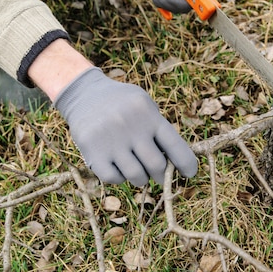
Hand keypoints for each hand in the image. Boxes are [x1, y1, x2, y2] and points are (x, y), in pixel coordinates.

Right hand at [54, 67, 197, 185]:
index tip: (189, 174)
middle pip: (156, 166)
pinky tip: (119, 167)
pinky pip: (114, 178)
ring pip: (137, 176)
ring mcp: (111, 140)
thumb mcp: (144, 104)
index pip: (175, 146)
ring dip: (141, 178)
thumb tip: (176, 162)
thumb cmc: (122, 103)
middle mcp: (131, 127)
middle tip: (157, 173)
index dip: (186, 164)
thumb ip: (159, 129)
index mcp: (149, 115)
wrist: (83, 93)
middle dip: (160, 174)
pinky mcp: (92, 151)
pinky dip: (120, 178)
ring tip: (137, 170)